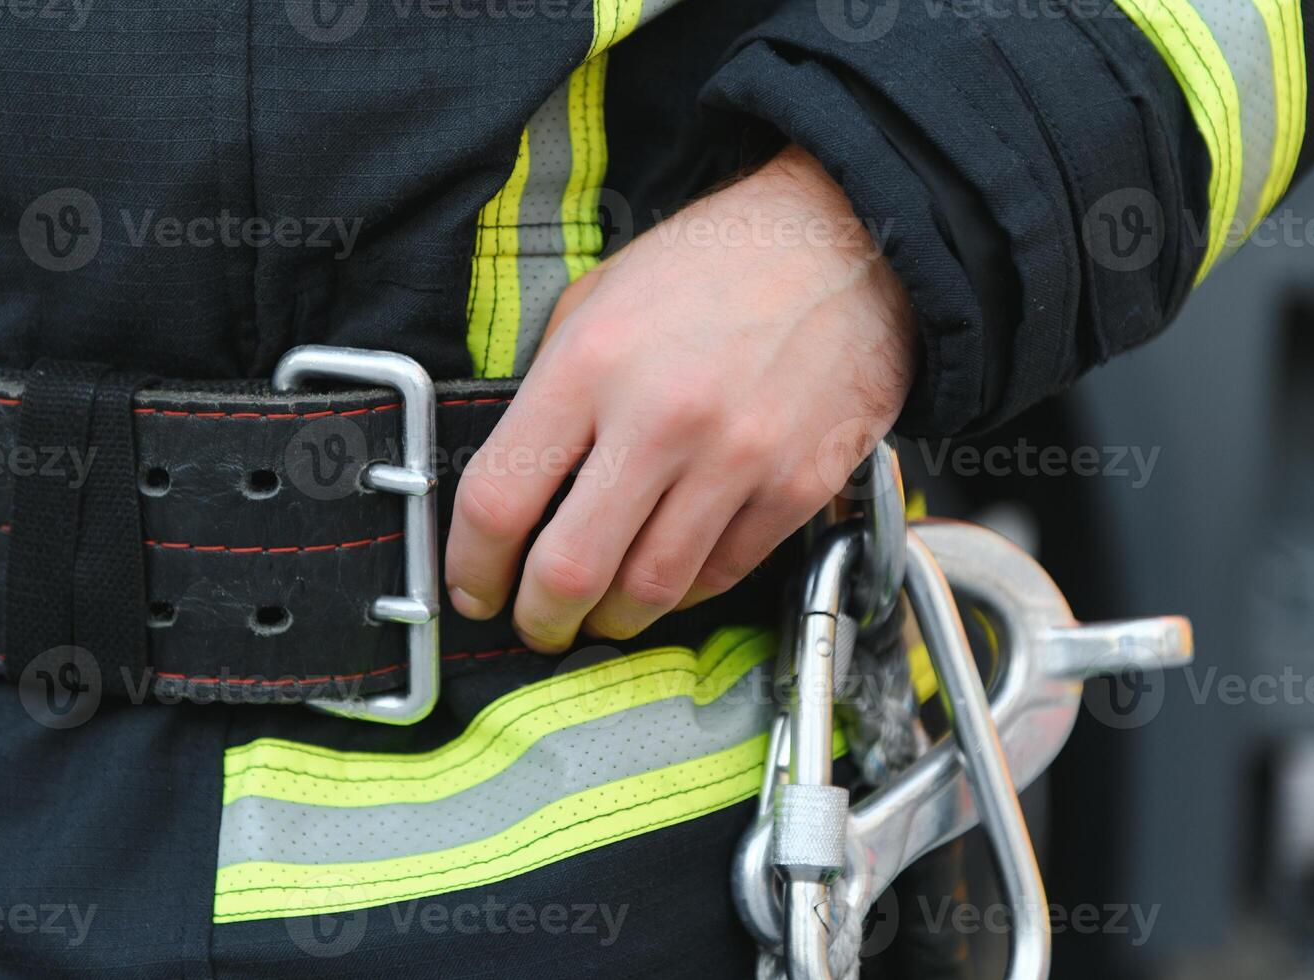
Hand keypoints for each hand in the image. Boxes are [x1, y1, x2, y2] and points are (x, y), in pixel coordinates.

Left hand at [444, 145, 915, 651]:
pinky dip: (686, 591)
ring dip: (612, 621)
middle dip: (538, 619)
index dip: (470, 565)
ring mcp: (736, 458)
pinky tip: (670, 573)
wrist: (843, 242)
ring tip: (601, 613)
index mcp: (590, 364)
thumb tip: (517, 486)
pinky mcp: (797, 485)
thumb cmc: (712, 264)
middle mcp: (661, 418)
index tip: (472, 586)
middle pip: (570, 572)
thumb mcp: (598, 297)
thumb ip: (550, 391)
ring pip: (651, 592)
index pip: (499, 500)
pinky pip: (723, 574)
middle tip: (534, 624)